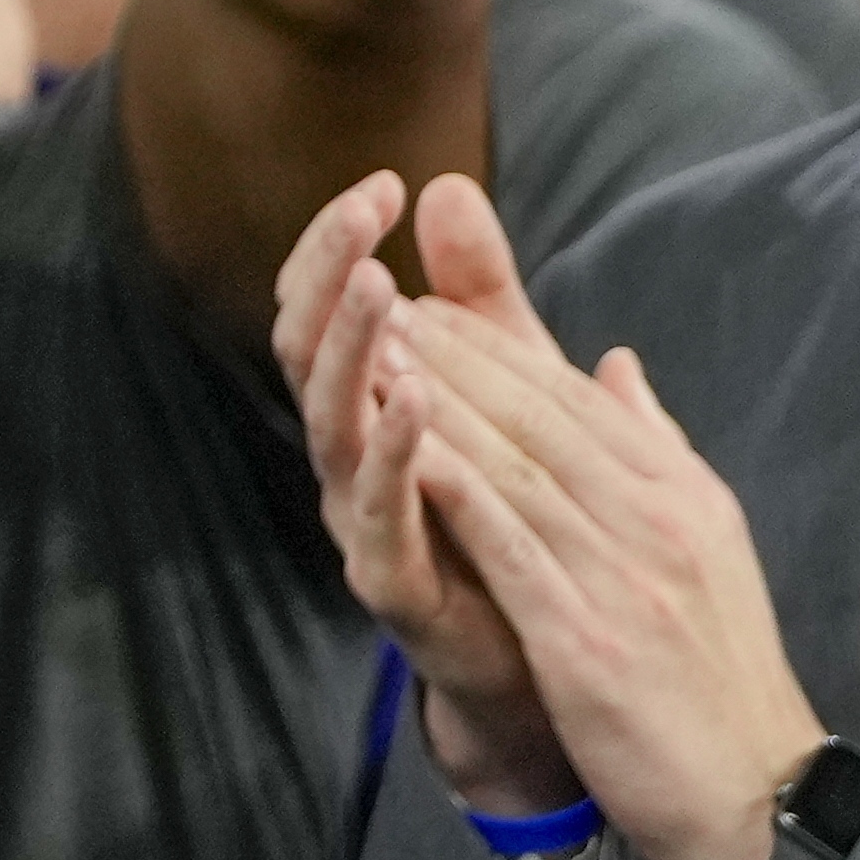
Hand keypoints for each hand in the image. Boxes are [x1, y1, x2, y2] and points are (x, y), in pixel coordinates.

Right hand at [279, 170, 571, 810]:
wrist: (550, 675)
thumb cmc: (516, 528)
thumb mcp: (510, 394)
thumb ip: (482, 303)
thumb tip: (451, 186)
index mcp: (371, 410)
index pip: (327, 310)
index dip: (340, 247)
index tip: (382, 184)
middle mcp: (349, 459)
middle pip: (308, 350)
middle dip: (331, 277)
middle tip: (363, 213)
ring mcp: (363, 520)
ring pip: (331, 424)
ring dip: (351, 353)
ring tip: (382, 289)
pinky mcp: (393, 584)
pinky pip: (378, 515)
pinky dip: (392, 456)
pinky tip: (415, 401)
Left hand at [379, 185, 836, 859]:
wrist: (756, 794)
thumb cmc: (714, 670)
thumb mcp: (700, 542)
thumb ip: (652, 449)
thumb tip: (617, 364)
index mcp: (681, 495)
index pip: (575, 398)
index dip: (494, 347)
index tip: (423, 303)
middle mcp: (658, 522)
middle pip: (541, 418)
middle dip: (454, 355)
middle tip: (376, 302)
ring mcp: (625, 579)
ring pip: (519, 468)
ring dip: (441, 404)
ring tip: (372, 350)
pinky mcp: (590, 641)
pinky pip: (512, 550)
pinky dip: (458, 493)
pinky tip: (405, 452)